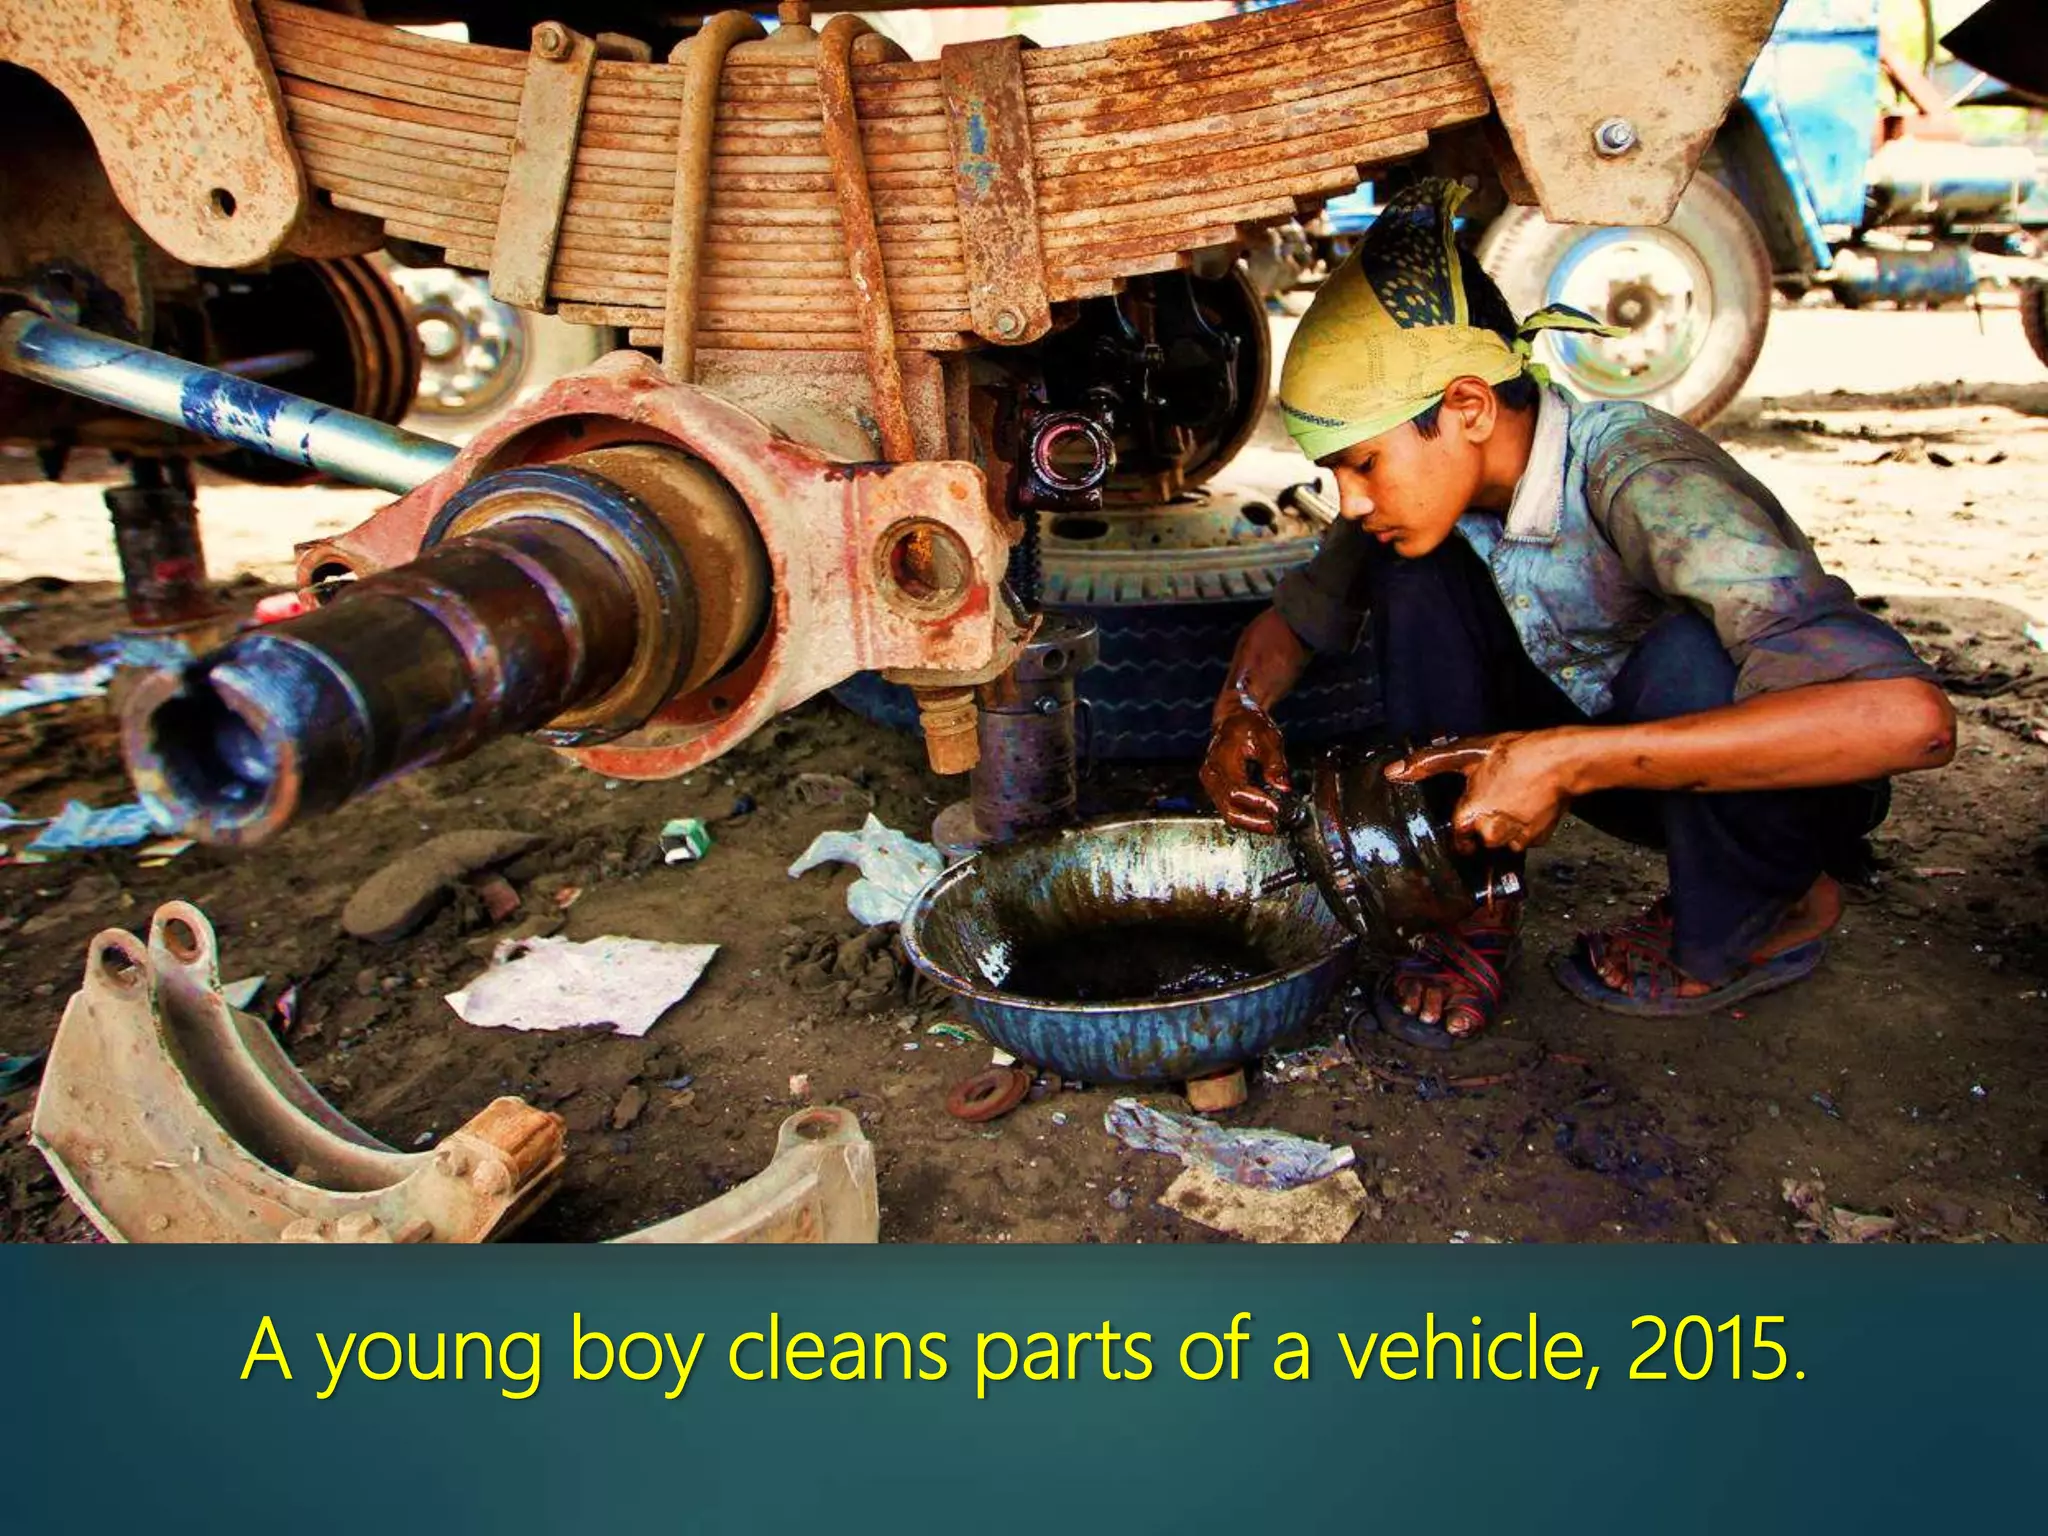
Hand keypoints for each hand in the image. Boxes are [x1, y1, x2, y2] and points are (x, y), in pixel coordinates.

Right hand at [1200, 706, 1291, 833]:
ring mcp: (1210, 781)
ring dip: (1248, 822)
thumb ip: (1275, 764)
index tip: (1275, 807)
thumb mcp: (1269, 738)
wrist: (1233, 717)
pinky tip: (1260, 818)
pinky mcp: (1214, 787)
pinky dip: (1243, 815)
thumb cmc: (1249, 725)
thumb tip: (1283, 787)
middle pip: (1228, 807)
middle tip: (1273, 825)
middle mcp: (1211, 772)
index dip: (1256, 801)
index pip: (1237, 789)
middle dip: (1252, 820)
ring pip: (1226, 811)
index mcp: (1222, 758)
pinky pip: (1226, 807)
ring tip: (1269, 825)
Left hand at [1385, 731, 1572, 852]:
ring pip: (1501, 842)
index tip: (1470, 812)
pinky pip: (1523, 840)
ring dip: (1503, 828)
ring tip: (1512, 800)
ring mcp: (1516, 840)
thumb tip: (1393, 771)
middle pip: (1478, 841)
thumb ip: (1428, 764)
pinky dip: (1524, 828)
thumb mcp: (1467, 752)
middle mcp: (1491, 835)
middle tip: (1494, 798)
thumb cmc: (1516, 754)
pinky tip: (1527, 806)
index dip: (1461, 826)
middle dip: (1483, 825)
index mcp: (1469, 816)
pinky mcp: (1538, 840)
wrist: (1562, 760)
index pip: (1456, 837)